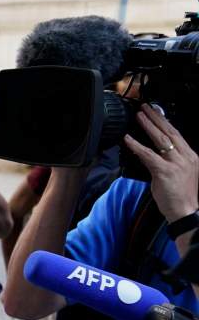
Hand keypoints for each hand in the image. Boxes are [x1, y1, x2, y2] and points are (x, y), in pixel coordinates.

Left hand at [124, 105, 198, 221]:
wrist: (186, 211)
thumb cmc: (181, 195)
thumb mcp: (179, 173)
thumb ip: (167, 161)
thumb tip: (150, 153)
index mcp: (190, 156)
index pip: (177, 134)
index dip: (165, 122)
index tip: (156, 113)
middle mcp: (185, 157)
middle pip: (170, 132)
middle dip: (157, 118)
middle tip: (146, 108)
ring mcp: (176, 164)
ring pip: (160, 140)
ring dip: (148, 126)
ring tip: (138, 117)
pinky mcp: (165, 172)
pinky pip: (148, 155)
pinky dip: (137, 146)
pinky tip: (128, 140)